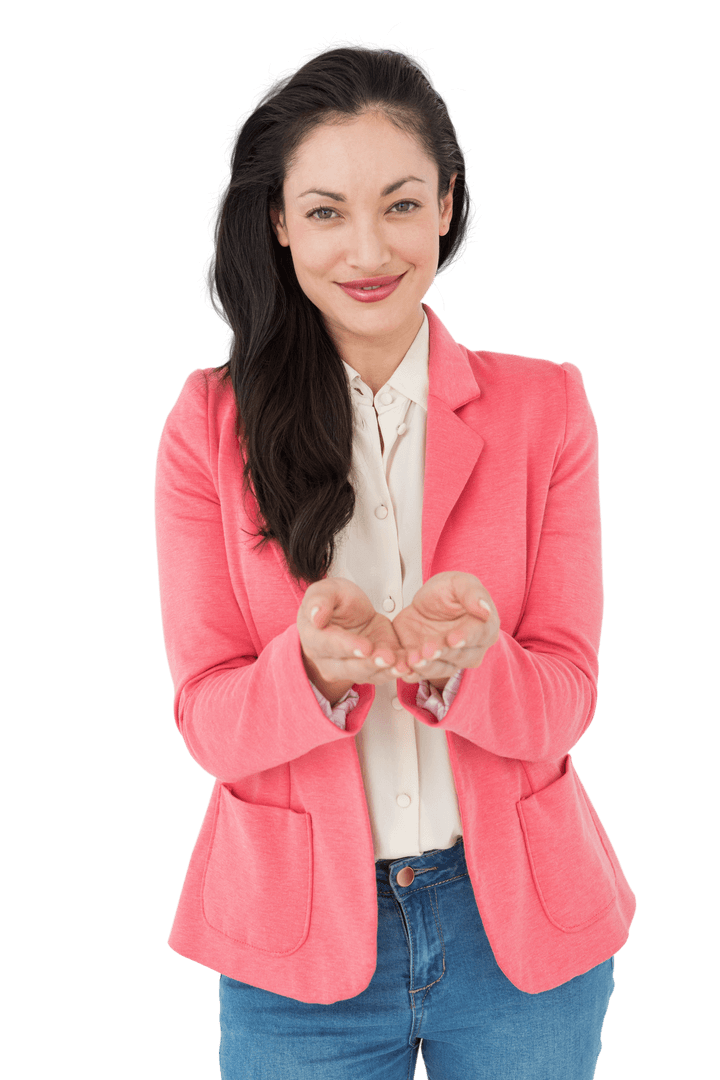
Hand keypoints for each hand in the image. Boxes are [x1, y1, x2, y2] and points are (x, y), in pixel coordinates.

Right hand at [298, 577, 412, 688]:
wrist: (350, 612)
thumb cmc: (334, 602)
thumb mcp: (326, 590)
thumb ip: (320, 600)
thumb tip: (316, 616)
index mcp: (314, 639)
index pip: (329, 645)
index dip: (347, 646)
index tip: (364, 647)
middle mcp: (329, 660)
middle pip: (349, 667)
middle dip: (370, 663)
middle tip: (387, 657)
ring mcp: (350, 668)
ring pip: (368, 674)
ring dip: (386, 670)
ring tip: (402, 665)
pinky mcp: (371, 669)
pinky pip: (384, 673)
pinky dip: (397, 670)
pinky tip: (408, 666)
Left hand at [391, 572, 499, 685]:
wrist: (424, 604)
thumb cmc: (448, 592)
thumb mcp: (460, 583)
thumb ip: (472, 593)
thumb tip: (485, 608)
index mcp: (485, 628)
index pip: (478, 634)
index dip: (465, 637)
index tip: (452, 639)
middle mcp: (471, 650)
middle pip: (459, 656)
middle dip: (442, 653)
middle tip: (428, 650)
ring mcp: (450, 661)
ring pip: (440, 668)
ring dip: (426, 666)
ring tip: (413, 660)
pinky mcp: (428, 666)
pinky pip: (420, 673)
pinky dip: (410, 672)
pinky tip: (402, 670)